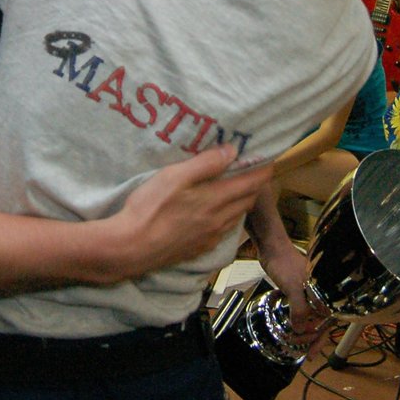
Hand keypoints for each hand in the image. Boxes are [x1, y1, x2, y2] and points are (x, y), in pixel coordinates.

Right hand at [108, 145, 271, 278]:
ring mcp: (209, 237)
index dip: (263, 169)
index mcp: (215, 200)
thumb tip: (232, 150)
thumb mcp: (175, 176)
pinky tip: (215, 213)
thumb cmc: (150, 207)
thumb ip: (206, 163)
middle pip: (248, 200)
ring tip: (235, 188)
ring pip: (236, 216)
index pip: (251, 183)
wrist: (131, 248)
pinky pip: (223, 231)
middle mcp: (219, 220)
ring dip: (241, 201)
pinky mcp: (198, 249)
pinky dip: (227, 217)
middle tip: (251, 169)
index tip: (268, 157)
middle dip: (254, 184)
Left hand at [261, 240, 325, 352]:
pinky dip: (296, 319)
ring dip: (304, 330)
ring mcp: (309, 292)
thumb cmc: (285, 264)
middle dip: (312, 338)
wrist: (271, 247)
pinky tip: (290, 327)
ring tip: (296, 343)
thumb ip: (299, 309)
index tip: (312, 353)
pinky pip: (300, 309)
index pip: (329, 321)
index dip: (321, 339)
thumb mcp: (293, 288)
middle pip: (321, 322)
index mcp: (325, 292)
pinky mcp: (298, 290)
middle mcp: (321, 293)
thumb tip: (300, 330)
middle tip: (303, 352)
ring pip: (310, 316)